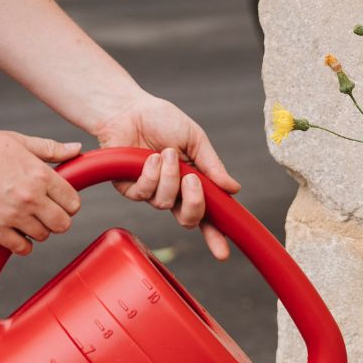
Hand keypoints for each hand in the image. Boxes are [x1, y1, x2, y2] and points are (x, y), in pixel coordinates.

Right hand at [0, 127, 82, 254]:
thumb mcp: (18, 141)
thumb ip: (50, 149)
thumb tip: (77, 150)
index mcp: (39, 175)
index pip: (73, 203)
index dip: (68, 204)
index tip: (58, 201)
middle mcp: (30, 197)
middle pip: (63, 224)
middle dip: (56, 219)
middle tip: (44, 213)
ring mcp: (12, 216)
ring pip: (43, 236)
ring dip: (37, 230)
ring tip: (24, 217)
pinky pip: (22, 248)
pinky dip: (21, 243)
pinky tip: (14, 231)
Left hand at [95, 93, 240, 260]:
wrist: (128, 109)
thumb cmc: (162, 121)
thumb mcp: (195, 139)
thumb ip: (213, 165)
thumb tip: (234, 189)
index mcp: (193, 185)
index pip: (208, 216)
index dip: (215, 236)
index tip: (223, 253)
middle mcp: (173, 194)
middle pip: (188, 219)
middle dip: (194, 203)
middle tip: (192, 181)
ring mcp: (151, 194)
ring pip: (165, 204)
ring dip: (169, 178)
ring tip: (167, 154)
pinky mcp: (130, 190)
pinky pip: (144, 194)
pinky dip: (150, 174)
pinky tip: (149, 158)